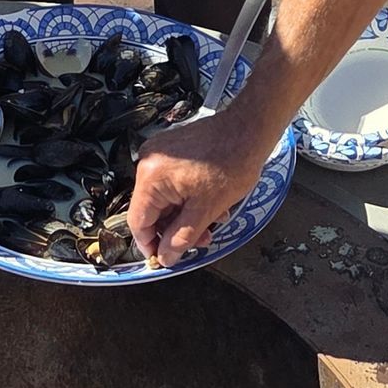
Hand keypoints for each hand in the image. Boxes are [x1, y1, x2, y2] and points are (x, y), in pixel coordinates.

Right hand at [128, 102, 271, 264]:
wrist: (249, 128)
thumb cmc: (232, 162)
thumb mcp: (206, 210)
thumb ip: (181, 238)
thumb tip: (165, 257)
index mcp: (151, 177)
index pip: (138, 222)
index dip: (150, 245)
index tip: (164, 258)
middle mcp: (148, 162)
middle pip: (152, 210)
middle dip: (176, 229)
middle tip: (202, 238)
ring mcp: (160, 154)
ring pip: (165, 198)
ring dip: (186, 214)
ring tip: (213, 218)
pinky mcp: (172, 149)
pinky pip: (172, 182)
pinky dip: (187, 196)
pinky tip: (210, 201)